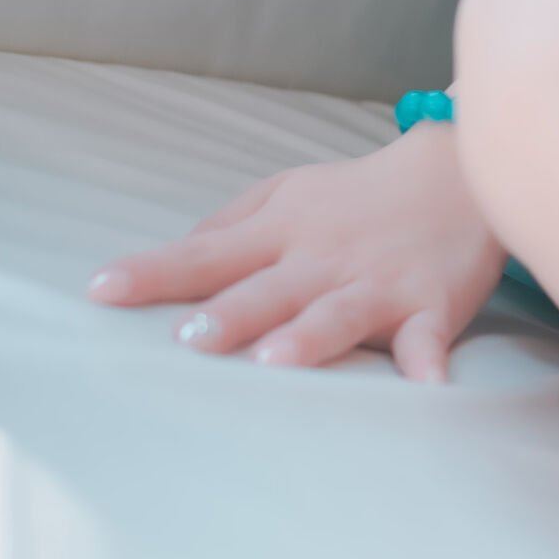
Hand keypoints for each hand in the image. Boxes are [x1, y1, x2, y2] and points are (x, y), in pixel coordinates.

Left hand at [85, 119, 508, 382]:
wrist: (458, 172)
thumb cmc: (358, 196)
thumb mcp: (285, 193)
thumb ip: (227, 227)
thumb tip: (168, 261)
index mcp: (280, 232)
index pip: (205, 255)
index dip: (154, 274)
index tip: (101, 291)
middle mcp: (322, 258)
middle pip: (267, 290)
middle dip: (229, 315)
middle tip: (187, 340)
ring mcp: (377, 282)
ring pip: (338, 313)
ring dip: (309, 337)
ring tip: (276, 362)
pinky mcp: (432, 304)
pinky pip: (429, 338)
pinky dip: (428, 362)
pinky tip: (425, 385)